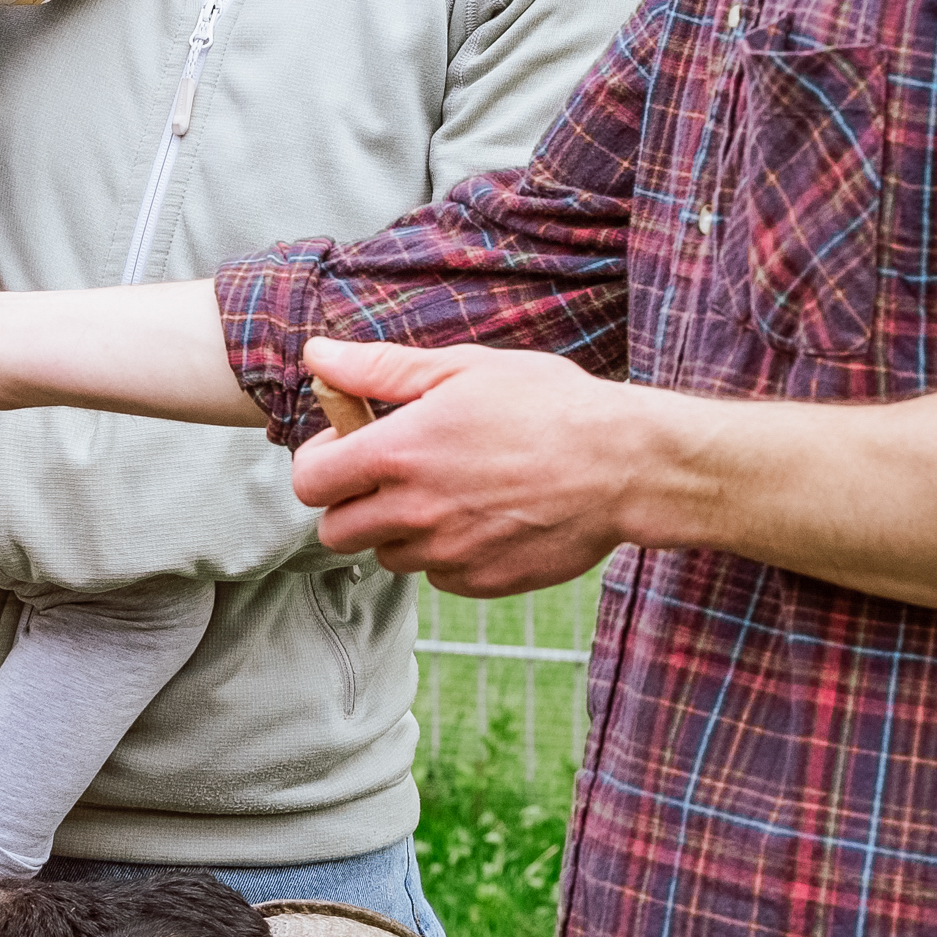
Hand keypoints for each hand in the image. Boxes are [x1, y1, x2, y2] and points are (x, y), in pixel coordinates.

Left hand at [282, 337, 657, 597]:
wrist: (626, 465)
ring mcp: (449, 553)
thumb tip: (317, 355)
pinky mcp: (482, 582)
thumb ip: (379, 368)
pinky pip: (438, 576)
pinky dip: (446, 555)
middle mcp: (415, 511)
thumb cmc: (549, 406)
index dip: (322, 464)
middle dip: (353, 504)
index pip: (311, 481)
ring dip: (400, 532)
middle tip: (392, 477)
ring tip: (447, 494)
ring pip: (387, 556)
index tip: (349, 449)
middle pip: (336, 532)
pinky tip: (481, 519)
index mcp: (399, 453)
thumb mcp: (463, 368)